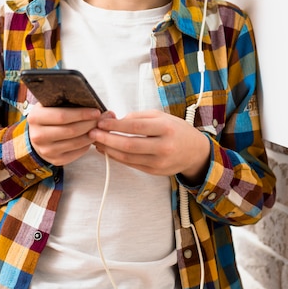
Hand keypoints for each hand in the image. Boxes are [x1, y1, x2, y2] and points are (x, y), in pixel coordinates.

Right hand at [27, 102, 101, 165]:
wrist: (38, 134)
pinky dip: (87, 145)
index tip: (96, 112)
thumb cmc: (49, 116)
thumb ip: (69, 103)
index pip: (62, 116)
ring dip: (91, 135)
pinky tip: (90, 137)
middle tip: (101, 120)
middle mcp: (38, 135)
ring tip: (99, 128)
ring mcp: (46, 150)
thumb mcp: (52, 105)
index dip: (82, 114)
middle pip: (71, 130)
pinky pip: (76, 153)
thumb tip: (97, 107)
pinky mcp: (55, 160)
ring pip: (75, 143)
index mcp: (35, 117)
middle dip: (89, 124)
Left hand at [89, 110, 210, 182]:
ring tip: (97, 142)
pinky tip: (108, 151)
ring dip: (109, 150)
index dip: (115, 125)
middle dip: (107, 139)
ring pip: (128, 157)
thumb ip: (138, 117)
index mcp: (165, 128)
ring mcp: (160, 162)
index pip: (135, 127)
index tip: (101, 122)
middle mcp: (164, 146)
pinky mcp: (155, 172)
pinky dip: (117, 158)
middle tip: (92, 133)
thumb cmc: (176, 130)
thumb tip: (114, 120)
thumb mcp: (161, 116)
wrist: (195, 152)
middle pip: (129, 145)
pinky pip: (132, 164)